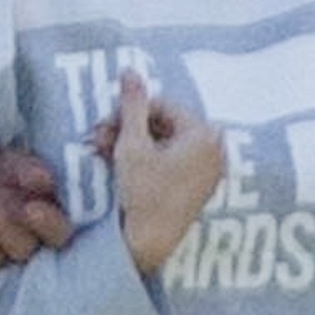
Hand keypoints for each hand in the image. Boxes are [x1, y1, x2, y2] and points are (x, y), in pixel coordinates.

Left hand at [0, 146, 70, 273]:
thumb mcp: (16, 163)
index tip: (31, 209)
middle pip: (20, 250)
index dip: (47, 225)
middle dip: (0, 227)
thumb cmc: (3, 171)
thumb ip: (31, 171)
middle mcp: (24, 246)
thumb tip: (40, 180)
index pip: (58, 234)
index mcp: (47, 224)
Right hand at [105, 70, 224, 272]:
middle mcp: (215, 148)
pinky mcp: (200, 186)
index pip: (161, 106)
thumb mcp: (132, 146)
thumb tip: (129, 70)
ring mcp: (209, 169)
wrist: (151, 245)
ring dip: (135, 145)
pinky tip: (124, 169)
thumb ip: (131, 106)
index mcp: (204, 134)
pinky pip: (173, 161)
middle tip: (99, 141)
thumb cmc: (144, 194)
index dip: (128, 113)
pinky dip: (149, 161)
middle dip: (129, 130)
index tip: (104, 127)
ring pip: (166, 143)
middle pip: (165, 124)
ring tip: (106, 155)